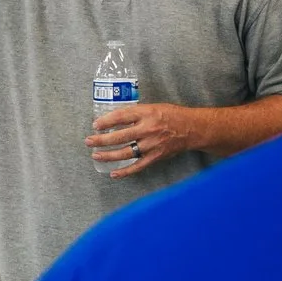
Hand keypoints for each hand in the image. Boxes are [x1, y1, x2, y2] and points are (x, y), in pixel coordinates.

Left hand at [88, 102, 204, 178]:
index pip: (121, 117)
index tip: (95, 125)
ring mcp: (151, 145)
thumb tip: (114, 118)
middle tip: (89, 141)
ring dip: (108, 155)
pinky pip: (137, 166)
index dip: (106, 121)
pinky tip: (113, 173)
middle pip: (119, 136)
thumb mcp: (153, 107)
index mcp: (146, 113)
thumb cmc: (171, 115)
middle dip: (101, 139)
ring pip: (126, 152)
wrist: (192, 129)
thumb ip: (135, 113)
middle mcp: (148, 129)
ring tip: (96, 155)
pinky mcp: (156, 157)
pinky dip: (125, 171)